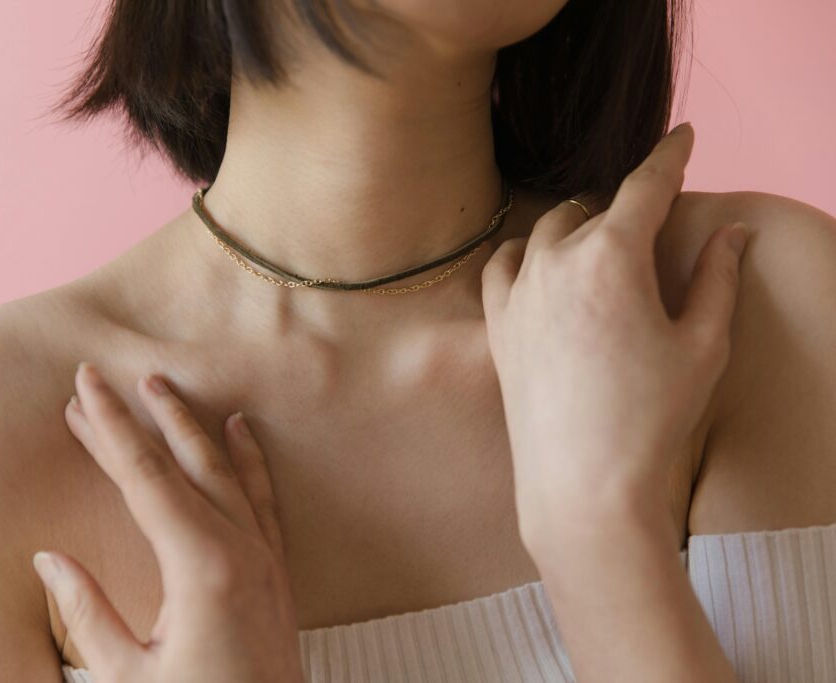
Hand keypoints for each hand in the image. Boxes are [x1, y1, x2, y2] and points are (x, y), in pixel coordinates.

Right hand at [32, 362, 303, 682]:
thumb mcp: (128, 676)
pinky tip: (238, 428)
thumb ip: (87, 615)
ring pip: (225, 468)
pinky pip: (262, 495)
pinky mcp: (276, 568)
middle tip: (106, 376)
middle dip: (141, 414)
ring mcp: (264, 555)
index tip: (83, 387)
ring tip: (162, 385)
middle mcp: (239, 548)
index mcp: (200, 567)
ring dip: (189, 424)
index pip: (143, 478)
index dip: (109, 429)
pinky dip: (248, 457)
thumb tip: (49, 560)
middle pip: (181, 461)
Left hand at [481, 122, 749, 547]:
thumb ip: (716, 279)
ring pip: (545, 231)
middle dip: (626, 202)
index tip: (684, 135)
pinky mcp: (496, 325)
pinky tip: (539, 263)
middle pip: (594, 208)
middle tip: (650, 210)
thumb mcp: (703, 345)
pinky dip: (523, 253)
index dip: (669, 155)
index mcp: (611, 258)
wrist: (582, 486)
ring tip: (600, 238)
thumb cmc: (651, 419)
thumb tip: (732, 234)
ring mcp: (518, 293)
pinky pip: (501, 265)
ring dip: (576, 224)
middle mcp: (555, 263)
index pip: (645, 185)